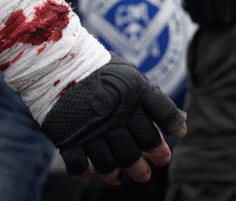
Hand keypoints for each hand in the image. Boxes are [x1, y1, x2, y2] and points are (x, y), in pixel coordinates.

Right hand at [40, 56, 186, 185]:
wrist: (56, 58)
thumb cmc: (97, 67)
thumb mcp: (130, 76)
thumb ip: (153, 100)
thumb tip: (179, 127)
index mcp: (132, 98)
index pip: (155, 128)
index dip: (162, 146)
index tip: (163, 157)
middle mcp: (113, 116)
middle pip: (132, 152)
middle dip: (141, 168)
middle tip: (144, 174)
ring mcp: (89, 128)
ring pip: (107, 164)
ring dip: (115, 174)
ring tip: (119, 178)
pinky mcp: (67, 135)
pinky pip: (77, 163)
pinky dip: (83, 172)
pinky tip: (87, 174)